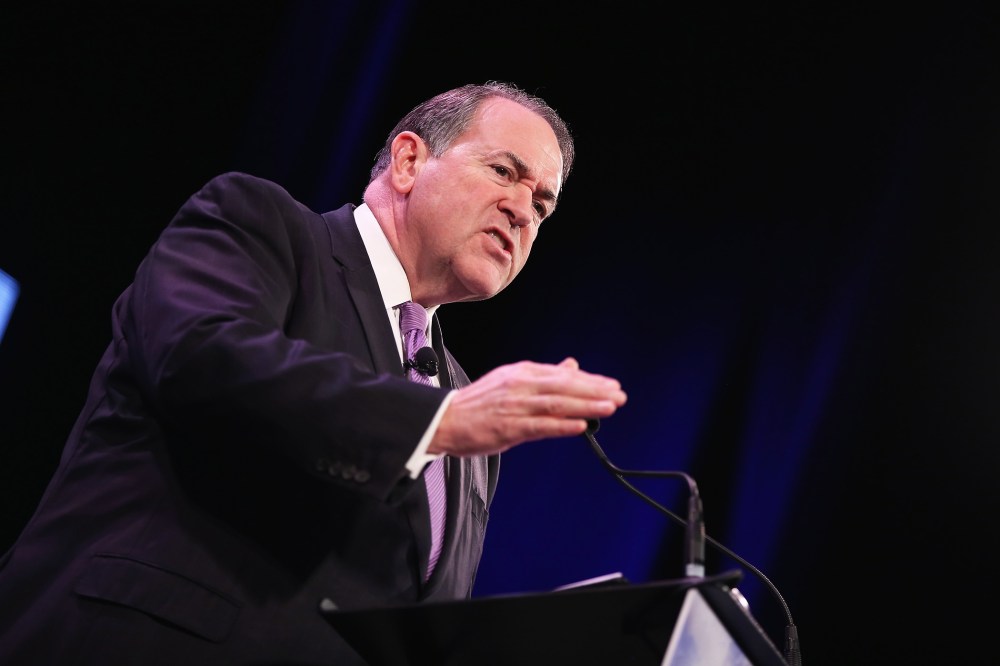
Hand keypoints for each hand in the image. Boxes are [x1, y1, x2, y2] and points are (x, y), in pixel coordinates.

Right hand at [429, 357, 626, 456]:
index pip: (562, 375)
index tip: (612, 385)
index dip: (589, 381)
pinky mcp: (507, 428)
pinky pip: (539, 426)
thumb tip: (571, 367)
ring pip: (556, 404)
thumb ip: (542, 376)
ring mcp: (514, 407)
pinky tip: (580, 426)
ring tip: (609, 407)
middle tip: (619, 395)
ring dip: (585, 406)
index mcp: (521, 373)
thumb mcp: (510, 381)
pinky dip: (562, 426)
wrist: (444, 420)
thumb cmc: (478, 404)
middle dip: (594, 391)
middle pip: (564, 386)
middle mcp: (519, 386)